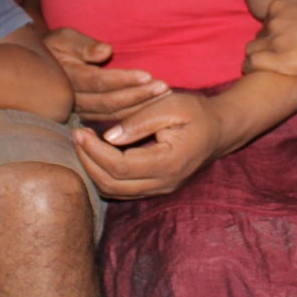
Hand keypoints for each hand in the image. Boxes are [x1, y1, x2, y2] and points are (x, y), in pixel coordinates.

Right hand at [43, 26, 167, 120]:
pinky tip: (152, 110)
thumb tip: (105, 51)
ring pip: (112, 114)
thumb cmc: (54, 46)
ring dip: (140, 107)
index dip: (124, 80)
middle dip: (139, 96)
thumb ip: (82, 45)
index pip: (99, 82)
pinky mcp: (86, 116)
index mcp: (68, 77)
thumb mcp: (63, 38)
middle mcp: (73, 99)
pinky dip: (132, 115)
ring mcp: (79, 110)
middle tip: (164, 88)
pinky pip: (111, 119)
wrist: (34, 68)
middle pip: (110, 102)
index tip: (148, 75)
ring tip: (164, 98)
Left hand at [72, 91, 224, 198]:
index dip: (94, 151)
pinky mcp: (155, 187)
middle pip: (112, 184)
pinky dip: (103, 174)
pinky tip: (96, 152)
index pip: (120, 167)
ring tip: (82, 143)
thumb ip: (140, 121)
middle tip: (76, 135)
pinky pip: (122, 189)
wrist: (220, 129)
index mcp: (168, 163)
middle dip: (88, 161)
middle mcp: (163, 183)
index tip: (80, 131)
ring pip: (114, 191)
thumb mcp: (170, 106)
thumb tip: (109, 136)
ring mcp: (160, 189)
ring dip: (93, 169)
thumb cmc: (197, 113)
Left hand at [243, 0, 296, 77]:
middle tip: (281, 57)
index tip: (286, 43)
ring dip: (257, 56)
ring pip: (252, 49)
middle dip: (269, 45)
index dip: (276, 33)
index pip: (267, 20)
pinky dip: (249, 67)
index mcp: (281, 4)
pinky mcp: (281, 60)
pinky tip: (254, 73)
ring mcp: (277, 40)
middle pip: (261, 35)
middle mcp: (275, 20)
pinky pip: (251, 63)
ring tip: (265, 67)